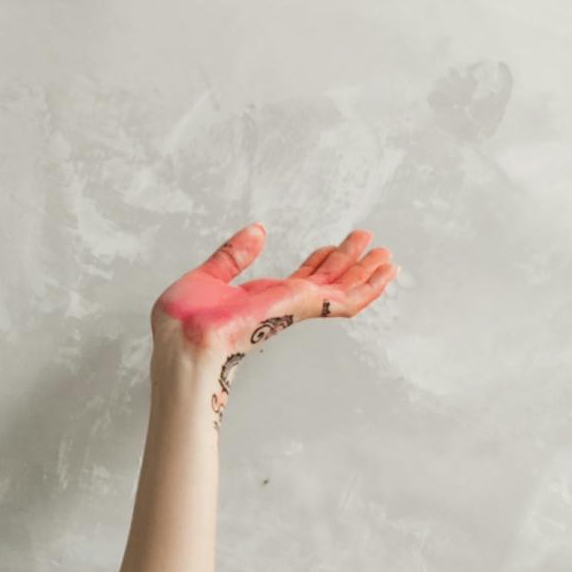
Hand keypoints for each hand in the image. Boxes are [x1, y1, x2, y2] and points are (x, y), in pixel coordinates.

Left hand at [153, 222, 395, 409]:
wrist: (183, 341)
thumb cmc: (183, 322)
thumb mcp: (208, 277)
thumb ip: (233, 256)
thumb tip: (256, 230)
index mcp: (262, 300)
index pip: (300, 280)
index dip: (318, 262)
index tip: (331, 246)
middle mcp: (282, 306)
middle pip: (327, 282)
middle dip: (349, 263)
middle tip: (371, 242)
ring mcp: (294, 309)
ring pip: (343, 292)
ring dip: (367, 273)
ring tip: (389, 256)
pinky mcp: (302, 309)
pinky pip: (344, 302)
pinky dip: (368, 287)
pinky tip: (385, 274)